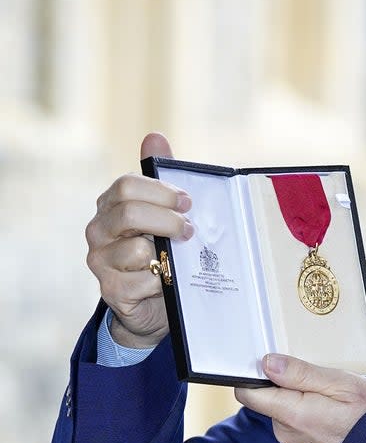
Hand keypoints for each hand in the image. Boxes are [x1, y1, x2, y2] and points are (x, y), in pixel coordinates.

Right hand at [85, 133, 193, 347]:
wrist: (154, 305)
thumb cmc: (163, 252)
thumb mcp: (165, 215)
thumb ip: (161, 179)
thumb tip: (154, 137)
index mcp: (110, 206)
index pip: (127, 186)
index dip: (162, 192)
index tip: (189, 202)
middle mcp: (98, 230)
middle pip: (130, 213)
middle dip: (168, 220)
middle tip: (190, 230)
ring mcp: (100, 261)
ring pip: (139, 250)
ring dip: (169, 256)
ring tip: (180, 261)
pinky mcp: (111, 291)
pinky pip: (144, 281)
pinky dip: (163, 282)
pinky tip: (168, 284)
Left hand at [234, 354, 365, 442]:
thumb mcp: (344, 383)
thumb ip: (303, 373)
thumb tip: (268, 363)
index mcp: (294, 414)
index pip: (249, 392)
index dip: (256, 373)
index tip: (276, 361)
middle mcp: (287, 432)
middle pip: (266, 397)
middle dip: (285, 382)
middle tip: (319, 376)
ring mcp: (293, 442)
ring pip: (281, 407)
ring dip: (299, 396)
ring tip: (332, 394)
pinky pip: (294, 420)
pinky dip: (307, 409)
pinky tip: (332, 408)